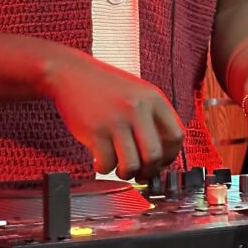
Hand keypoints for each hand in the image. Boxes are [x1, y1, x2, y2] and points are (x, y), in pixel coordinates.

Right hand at [42, 51, 184, 178]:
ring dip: (126, 173)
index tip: (159, 162)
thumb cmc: (104, 86)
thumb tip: (162, 155)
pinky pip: (107, 164)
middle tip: (140, 173)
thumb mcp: (137, 92)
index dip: (169, 156)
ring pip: (132, 165)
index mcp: (153, 98)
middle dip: (148, 172)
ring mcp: (116, 120)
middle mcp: (137, 108)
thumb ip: (152, 117)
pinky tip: (100, 160)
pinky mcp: (95, 131)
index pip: (176, 137)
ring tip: (119, 167)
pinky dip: (104, 168)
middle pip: (155, 156)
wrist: (70, 74)